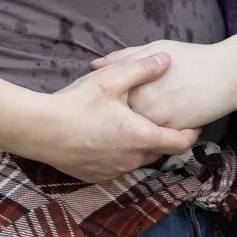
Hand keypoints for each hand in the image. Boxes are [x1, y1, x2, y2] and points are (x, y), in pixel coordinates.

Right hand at [25, 52, 199, 182]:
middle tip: (166, 121)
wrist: (41, 131)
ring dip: (142, 146)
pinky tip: (112, 139)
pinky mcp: (97, 176)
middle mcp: (132, 160)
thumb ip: (142, 68)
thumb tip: (166, 60)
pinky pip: (118, 167)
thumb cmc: (77, 104)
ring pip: (138, 160)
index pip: (179, 143)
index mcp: (141, 137)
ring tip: (138, 128)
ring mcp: (114, 171)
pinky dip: (121, 155)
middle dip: (165, 138)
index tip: (195, 125)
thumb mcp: (111, 80)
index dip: (190, 134)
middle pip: (160, 152)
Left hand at [91, 39, 236, 130]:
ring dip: (128, 133)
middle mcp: (141, 105)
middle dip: (110, 121)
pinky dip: (148, 139)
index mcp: (133, 84)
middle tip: (112, 118)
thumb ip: (123, 58)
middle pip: (116, 119)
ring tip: (131, 126)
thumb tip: (94, 65)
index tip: (100, 103)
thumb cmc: (190, 58)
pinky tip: (150, 132)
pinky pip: (153, 142)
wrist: (225, 75)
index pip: (105, 99)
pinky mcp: (171, 134)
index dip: (101, 102)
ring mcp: (156, 122)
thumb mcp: (154, 48)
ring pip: (133, 134)